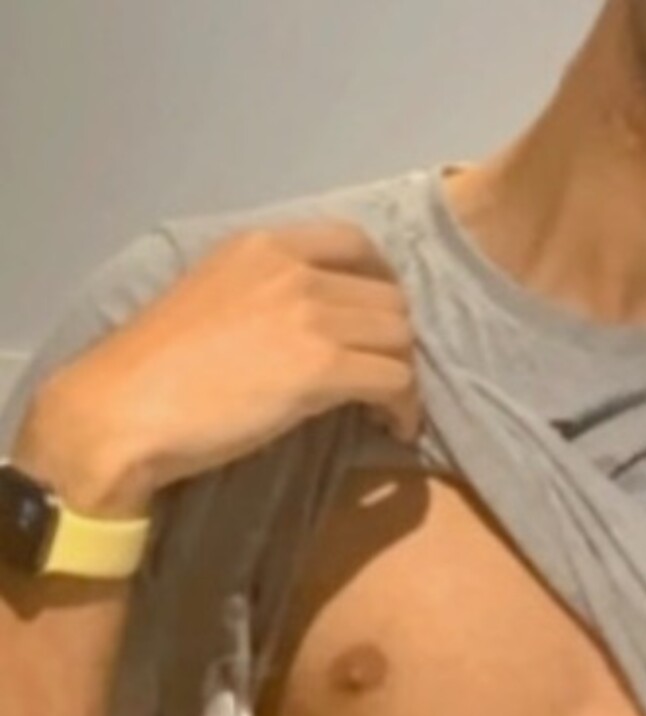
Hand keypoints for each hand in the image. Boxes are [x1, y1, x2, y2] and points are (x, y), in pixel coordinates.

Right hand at [30, 220, 422, 511]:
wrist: (125, 407)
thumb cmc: (155, 369)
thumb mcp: (210, 300)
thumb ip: (260, 297)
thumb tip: (295, 330)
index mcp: (263, 243)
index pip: (355, 242)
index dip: (381, 284)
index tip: (377, 321)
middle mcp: (294, 268)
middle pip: (388, 295)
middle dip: (395, 339)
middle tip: (385, 377)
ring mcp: (311, 315)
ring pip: (400, 336)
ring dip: (403, 375)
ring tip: (390, 408)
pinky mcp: (322, 368)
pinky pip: (395, 380)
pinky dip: (404, 407)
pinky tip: (393, 428)